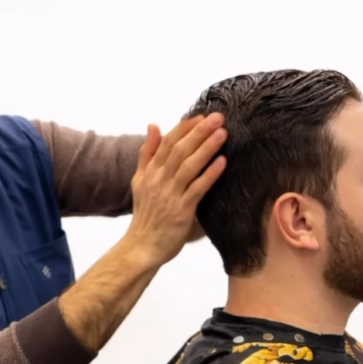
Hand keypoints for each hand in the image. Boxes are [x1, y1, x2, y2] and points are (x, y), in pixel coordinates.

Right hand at [125, 113, 225, 268]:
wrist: (142, 246)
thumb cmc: (146, 215)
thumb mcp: (139, 181)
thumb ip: (147, 153)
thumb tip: (153, 125)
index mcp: (150, 172)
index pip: (166, 143)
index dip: (184, 128)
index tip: (200, 116)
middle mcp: (159, 180)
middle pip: (179, 150)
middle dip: (199, 132)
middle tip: (218, 118)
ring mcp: (170, 195)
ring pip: (188, 166)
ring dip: (206, 149)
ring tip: (222, 134)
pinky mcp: (181, 211)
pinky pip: (197, 189)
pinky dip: (209, 175)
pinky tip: (222, 163)